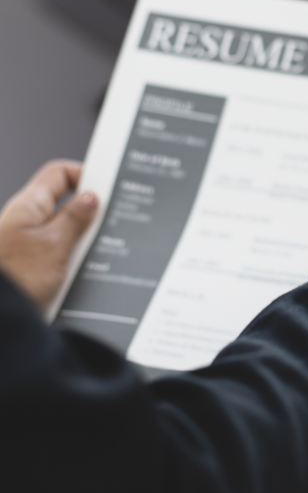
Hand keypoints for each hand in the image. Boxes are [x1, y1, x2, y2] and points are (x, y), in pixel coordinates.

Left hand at [0, 160, 97, 309]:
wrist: (1, 318)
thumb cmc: (15, 278)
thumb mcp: (55, 244)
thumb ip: (76, 219)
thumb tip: (91, 197)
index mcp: (29, 205)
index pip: (59, 174)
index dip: (84, 174)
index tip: (109, 185)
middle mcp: (26, 221)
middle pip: (65, 203)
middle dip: (91, 211)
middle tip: (111, 221)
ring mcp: (29, 244)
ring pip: (66, 231)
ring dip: (84, 239)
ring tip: (98, 251)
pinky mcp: (34, 266)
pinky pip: (61, 253)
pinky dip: (76, 258)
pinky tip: (86, 270)